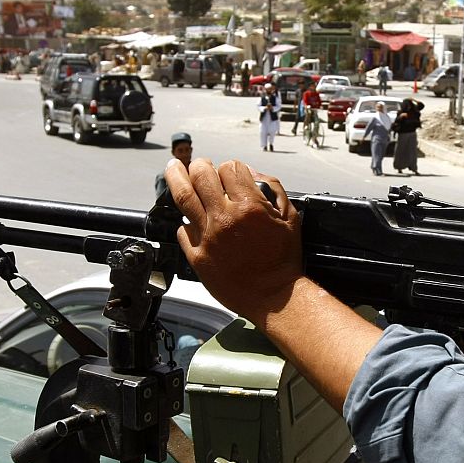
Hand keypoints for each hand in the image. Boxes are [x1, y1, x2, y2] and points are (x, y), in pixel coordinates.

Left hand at [166, 157, 303, 322]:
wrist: (274, 297)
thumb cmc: (284, 260)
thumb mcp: (290, 217)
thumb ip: (272, 188)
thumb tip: (251, 173)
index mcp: (250, 206)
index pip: (230, 168)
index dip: (232, 167)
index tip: (232, 174)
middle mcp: (225, 218)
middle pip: (201, 174)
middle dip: (201, 165)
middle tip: (201, 166)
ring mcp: (207, 237)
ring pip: (183, 196)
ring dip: (176, 176)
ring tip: (172, 167)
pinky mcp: (197, 256)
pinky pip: (183, 230)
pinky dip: (186, 221)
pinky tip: (190, 218)